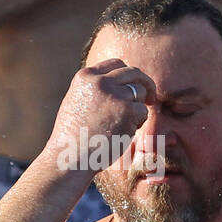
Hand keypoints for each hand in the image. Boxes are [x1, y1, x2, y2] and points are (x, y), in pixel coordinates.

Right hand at [45, 58, 153, 176]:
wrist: (70, 157)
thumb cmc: (72, 137)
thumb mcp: (78, 103)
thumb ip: (96, 90)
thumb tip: (120, 85)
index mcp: (85, 77)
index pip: (115, 64)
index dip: (128, 75)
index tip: (134, 85)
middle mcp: (100, 81)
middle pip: (133, 72)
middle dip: (145, 84)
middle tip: (150, 98)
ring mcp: (115, 94)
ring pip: (139, 93)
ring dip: (137, 108)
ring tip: (120, 127)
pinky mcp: (127, 110)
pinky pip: (143, 111)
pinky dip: (137, 123)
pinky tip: (121, 134)